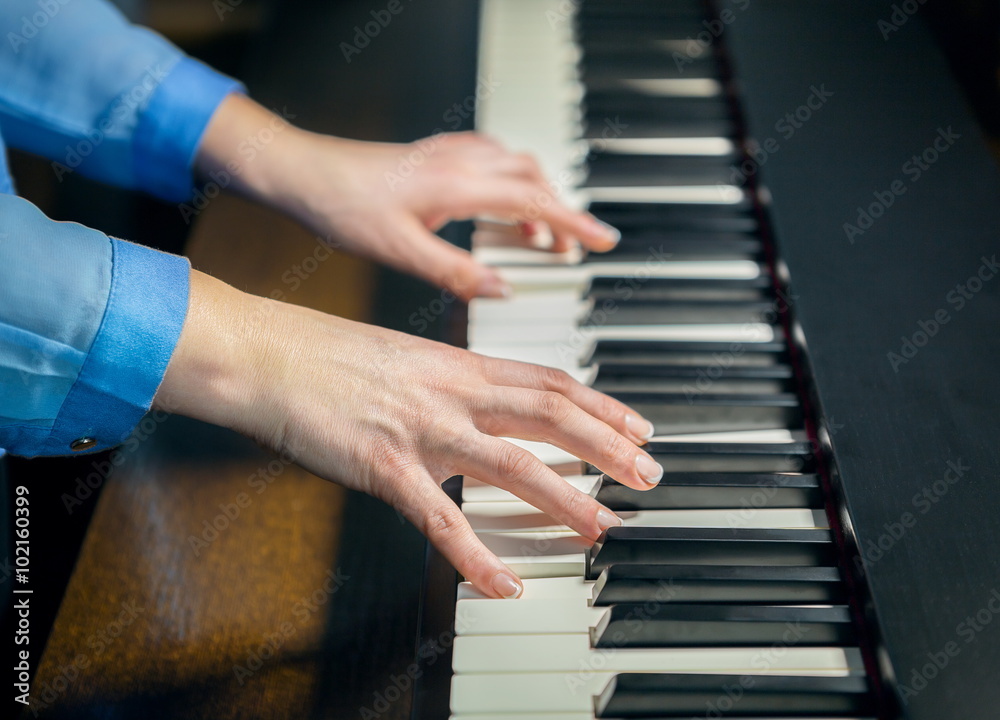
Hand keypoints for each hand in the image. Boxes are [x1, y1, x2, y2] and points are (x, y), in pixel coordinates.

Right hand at [156, 271, 663, 597]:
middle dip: (609, 445)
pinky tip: (504, 585)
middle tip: (649, 473)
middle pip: (551, 413)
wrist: (265, 351)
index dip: (601, 405)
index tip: (637, 425)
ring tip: (605, 524)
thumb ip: (447, 379)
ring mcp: (422, 428)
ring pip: (514, 463)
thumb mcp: (402, 355)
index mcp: (458, 363)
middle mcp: (452, 391)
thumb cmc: (324, 354)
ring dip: (566, 497)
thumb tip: (479, 400)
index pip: (549, 380)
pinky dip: (477, 556)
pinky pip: (442, 519)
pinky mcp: (385, 465)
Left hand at [195, 94, 619, 300]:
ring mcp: (448, 153)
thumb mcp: (402, 252)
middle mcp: (460, 162)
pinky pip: (491, 160)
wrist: (303, 173)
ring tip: (539, 237)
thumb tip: (501, 288)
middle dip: (561, 212)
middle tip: (572, 247)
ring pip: (515, 166)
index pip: (535, 202)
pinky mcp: (434, 154)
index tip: (603, 240)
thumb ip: (457, 273)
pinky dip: (510, 182)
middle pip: (534, 179)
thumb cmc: (343, 207)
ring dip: (536, 197)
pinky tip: (498, 205)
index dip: (574, 223)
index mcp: (459, 186)